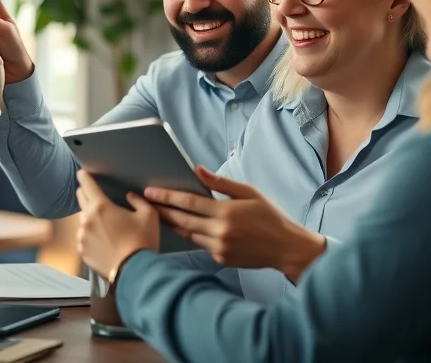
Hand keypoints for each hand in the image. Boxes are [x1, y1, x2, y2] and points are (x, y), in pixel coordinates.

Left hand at [75, 170, 160, 279]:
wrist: (134, 271)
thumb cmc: (142, 241)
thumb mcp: (149, 215)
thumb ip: (138, 201)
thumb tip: (130, 197)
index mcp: (101, 206)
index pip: (87, 184)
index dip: (84, 176)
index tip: (83, 173)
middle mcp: (87, 219)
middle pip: (81, 199)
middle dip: (86, 194)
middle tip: (94, 195)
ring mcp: (82, 236)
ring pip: (82, 220)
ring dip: (90, 217)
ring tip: (104, 224)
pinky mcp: (82, 251)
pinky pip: (83, 237)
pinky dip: (90, 235)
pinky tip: (102, 241)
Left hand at [145, 166, 326, 281]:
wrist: (287, 248)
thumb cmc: (270, 216)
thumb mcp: (249, 193)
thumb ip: (221, 183)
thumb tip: (197, 170)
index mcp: (226, 212)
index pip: (188, 202)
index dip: (166, 196)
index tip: (149, 191)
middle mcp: (219, 232)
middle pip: (181, 220)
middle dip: (161, 210)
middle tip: (143, 202)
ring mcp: (219, 248)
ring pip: (187, 234)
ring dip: (171, 224)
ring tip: (156, 213)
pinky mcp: (220, 259)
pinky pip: (199, 245)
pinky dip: (190, 235)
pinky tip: (180, 227)